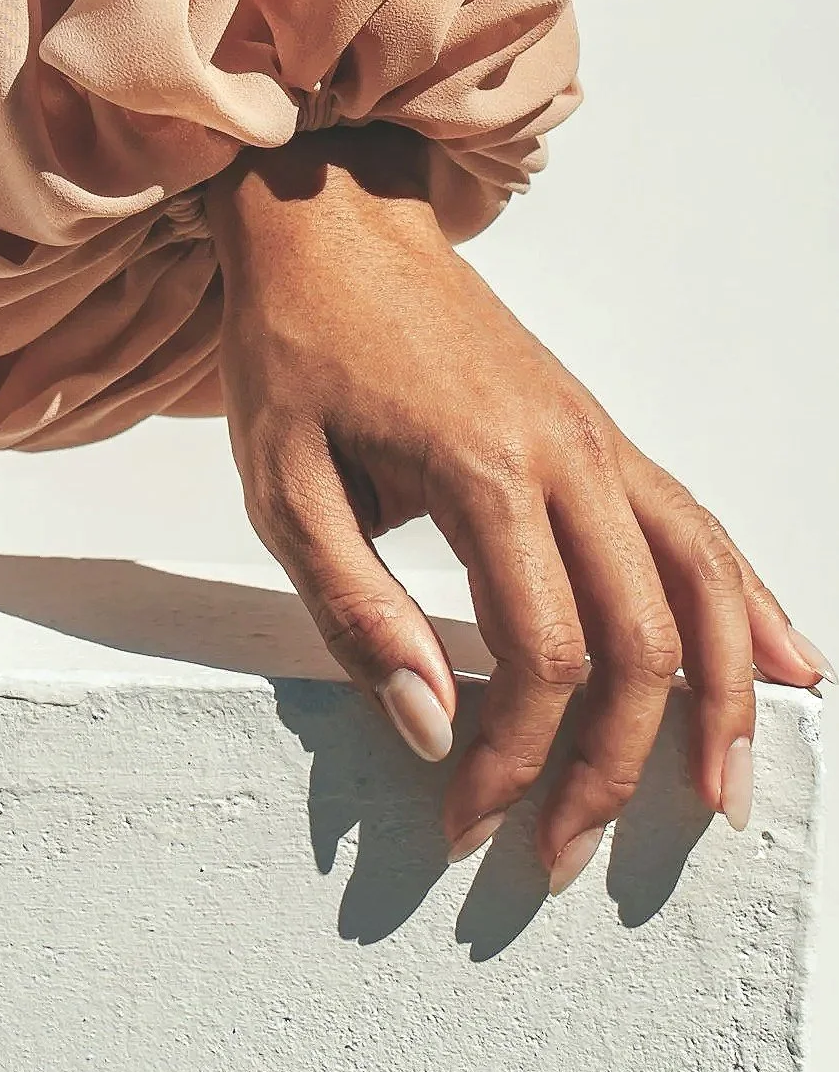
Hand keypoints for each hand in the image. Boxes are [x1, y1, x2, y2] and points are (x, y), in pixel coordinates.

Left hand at [206, 127, 830, 891]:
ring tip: (722, 794)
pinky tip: (788, 661)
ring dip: (723, 697)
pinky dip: (748, 599)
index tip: (467, 818)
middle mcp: (566, 453)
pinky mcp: (598, 430)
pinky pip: (695, 523)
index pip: (540, 656)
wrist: (329, 219)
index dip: (513, 757)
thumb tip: (430, 724)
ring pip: (702, 580)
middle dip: (614, 768)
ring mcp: (595, 437)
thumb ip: (354, 607)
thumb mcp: (282, 483)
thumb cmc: (297, 344)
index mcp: (484, 469)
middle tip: (562, 852)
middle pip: (641, 639)